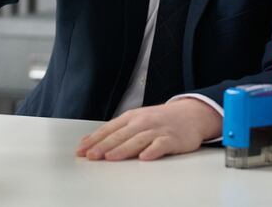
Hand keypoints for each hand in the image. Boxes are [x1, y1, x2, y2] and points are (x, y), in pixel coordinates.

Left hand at [75, 98, 221, 160]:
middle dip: (104, 145)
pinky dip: (152, 150)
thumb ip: (116, 131)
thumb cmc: (159, 119)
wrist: (190, 114)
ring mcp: (157, 130)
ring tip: (111, 157)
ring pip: (138, 140)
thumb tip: (90, 141)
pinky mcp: (172, 139)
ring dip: (123, 149)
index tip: (82, 150)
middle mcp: (142, 122)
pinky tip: (144, 157)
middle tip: (92, 155)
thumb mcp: (136, 120)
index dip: (95, 139)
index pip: (109, 129)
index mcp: (131, 117)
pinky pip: (161, 145)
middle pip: (121, 135)